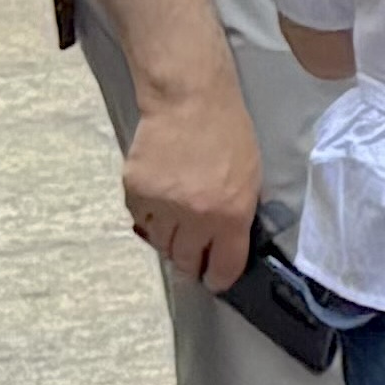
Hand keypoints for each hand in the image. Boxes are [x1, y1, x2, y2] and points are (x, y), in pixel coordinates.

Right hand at [121, 80, 260, 294]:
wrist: (189, 103)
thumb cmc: (229, 136)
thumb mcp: (250, 181)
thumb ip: (237, 216)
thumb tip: (224, 244)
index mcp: (230, 215)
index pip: (223, 265)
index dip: (218, 278)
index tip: (215, 281)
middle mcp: (194, 216)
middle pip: (184, 260)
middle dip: (190, 265)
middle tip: (193, 263)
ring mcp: (161, 204)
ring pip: (160, 243)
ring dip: (169, 242)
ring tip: (177, 231)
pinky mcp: (135, 190)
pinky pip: (140, 219)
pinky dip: (149, 219)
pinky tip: (160, 207)